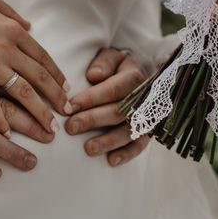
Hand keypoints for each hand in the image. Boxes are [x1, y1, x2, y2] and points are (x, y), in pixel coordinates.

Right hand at [0, 0, 70, 136]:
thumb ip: (9, 12)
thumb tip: (28, 25)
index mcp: (12, 30)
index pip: (42, 57)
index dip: (56, 75)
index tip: (65, 90)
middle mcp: (7, 47)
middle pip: (39, 78)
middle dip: (56, 98)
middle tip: (67, 113)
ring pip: (22, 93)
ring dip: (39, 113)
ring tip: (50, 129)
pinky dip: (1, 119)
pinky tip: (8, 133)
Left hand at [65, 48, 149, 166]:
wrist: (139, 78)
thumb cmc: (117, 68)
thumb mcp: (112, 57)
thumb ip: (104, 62)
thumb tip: (93, 75)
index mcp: (134, 77)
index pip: (112, 89)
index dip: (90, 99)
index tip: (69, 107)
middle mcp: (144, 97)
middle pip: (119, 111)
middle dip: (93, 120)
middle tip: (71, 128)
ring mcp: (148, 116)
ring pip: (130, 131)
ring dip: (109, 141)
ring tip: (88, 149)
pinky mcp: (148, 132)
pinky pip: (140, 145)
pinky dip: (127, 154)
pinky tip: (111, 161)